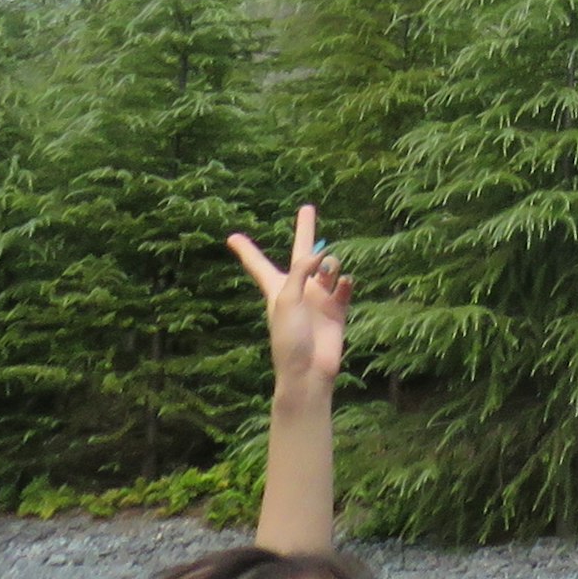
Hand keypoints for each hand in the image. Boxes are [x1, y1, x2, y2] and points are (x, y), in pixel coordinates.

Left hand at [228, 206, 351, 399]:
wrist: (309, 371)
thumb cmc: (288, 338)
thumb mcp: (285, 299)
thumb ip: (301, 271)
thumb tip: (321, 255)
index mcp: (277, 288)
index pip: (258, 264)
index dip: (246, 250)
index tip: (231, 237)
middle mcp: (299, 289)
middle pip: (303, 253)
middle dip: (306, 230)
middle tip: (307, 208)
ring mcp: (320, 298)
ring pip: (329, 267)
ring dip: (331, 265)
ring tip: (331, 272)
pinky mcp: (337, 309)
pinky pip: (345, 286)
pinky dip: (346, 282)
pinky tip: (344, 283)